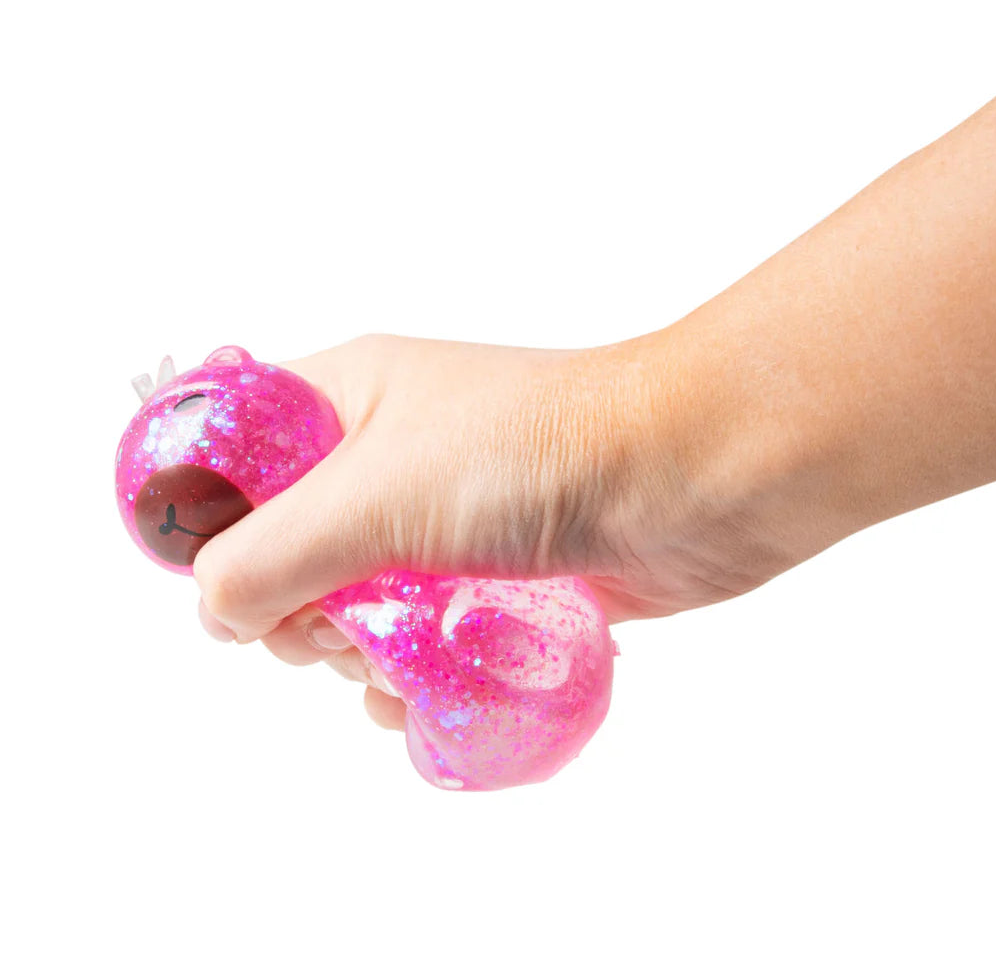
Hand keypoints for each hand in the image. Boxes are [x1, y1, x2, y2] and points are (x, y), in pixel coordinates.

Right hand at [192, 331, 790, 728]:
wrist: (689, 479)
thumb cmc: (534, 453)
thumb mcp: (374, 494)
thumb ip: (267, 556)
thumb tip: (216, 611)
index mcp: (349, 401)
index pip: (236, 451)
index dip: (216, 518)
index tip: (235, 576)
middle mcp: (389, 458)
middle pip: (288, 552)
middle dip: (299, 608)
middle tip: (336, 618)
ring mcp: (443, 523)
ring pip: (353, 610)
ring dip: (359, 653)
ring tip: (399, 652)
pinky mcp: (490, 581)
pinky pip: (419, 643)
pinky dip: (415, 676)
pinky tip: (431, 686)